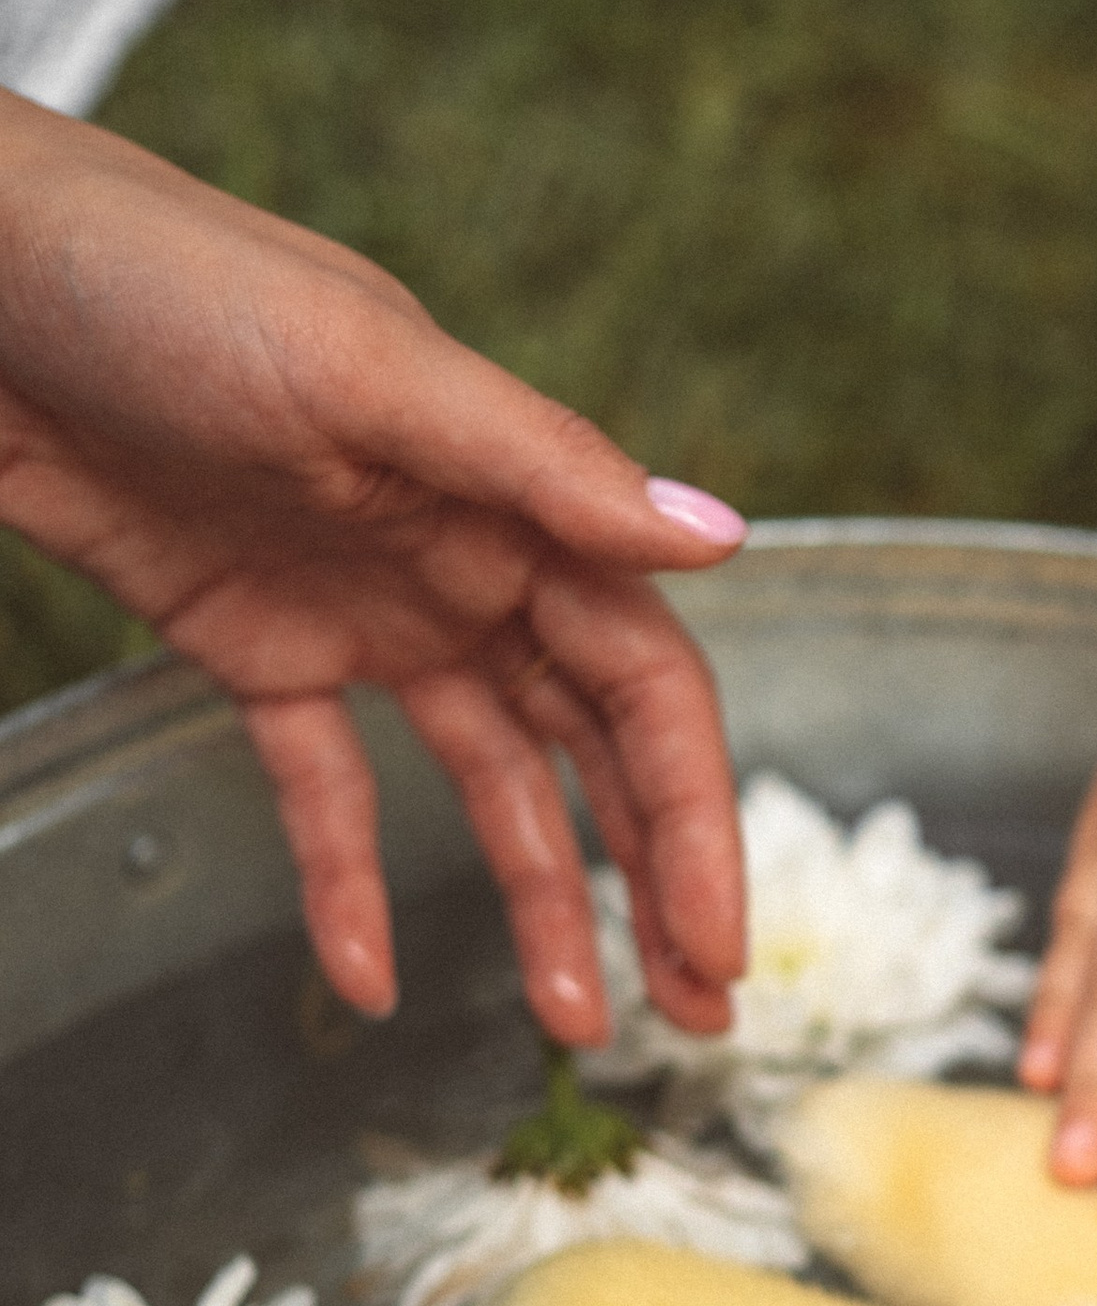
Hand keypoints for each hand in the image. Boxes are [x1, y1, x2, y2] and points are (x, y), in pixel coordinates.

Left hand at [0, 93, 747, 1041]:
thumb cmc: (170, 283)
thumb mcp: (366, 369)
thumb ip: (539, 464)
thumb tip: (716, 539)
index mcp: (513, 499)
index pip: (646, 681)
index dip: (692, 813)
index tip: (717, 936)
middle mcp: (463, 562)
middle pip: (595, 745)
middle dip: (655, 879)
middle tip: (698, 1011)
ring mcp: (364, 612)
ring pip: (488, 782)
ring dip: (539, 899)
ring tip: (574, 1023)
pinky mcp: (256, 648)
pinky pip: (322, 790)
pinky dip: (347, 885)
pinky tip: (369, 979)